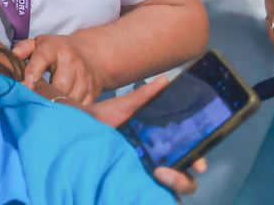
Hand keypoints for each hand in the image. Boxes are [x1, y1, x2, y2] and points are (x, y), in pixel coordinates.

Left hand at [12, 33, 102, 106]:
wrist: (92, 55)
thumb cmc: (57, 51)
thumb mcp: (39, 44)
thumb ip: (22, 49)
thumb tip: (10, 60)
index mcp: (54, 49)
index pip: (42, 58)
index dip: (33, 72)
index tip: (25, 85)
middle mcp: (72, 62)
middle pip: (58, 85)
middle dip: (44, 95)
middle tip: (32, 102)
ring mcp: (85, 78)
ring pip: (70, 98)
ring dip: (56, 105)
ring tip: (45, 108)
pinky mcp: (93, 92)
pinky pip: (80, 106)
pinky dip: (70, 111)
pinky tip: (60, 111)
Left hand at [88, 76, 206, 194]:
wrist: (75, 129)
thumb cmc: (103, 118)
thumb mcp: (123, 106)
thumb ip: (144, 96)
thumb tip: (165, 81)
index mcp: (161, 145)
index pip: (188, 156)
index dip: (198, 160)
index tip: (198, 164)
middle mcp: (157, 162)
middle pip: (183, 179)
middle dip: (183, 180)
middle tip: (163, 172)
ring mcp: (143, 175)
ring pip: (168, 193)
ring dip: (169, 189)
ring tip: (154, 177)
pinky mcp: (128, 184)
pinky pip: (145, 196)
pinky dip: (149, 197)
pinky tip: (139, 191)